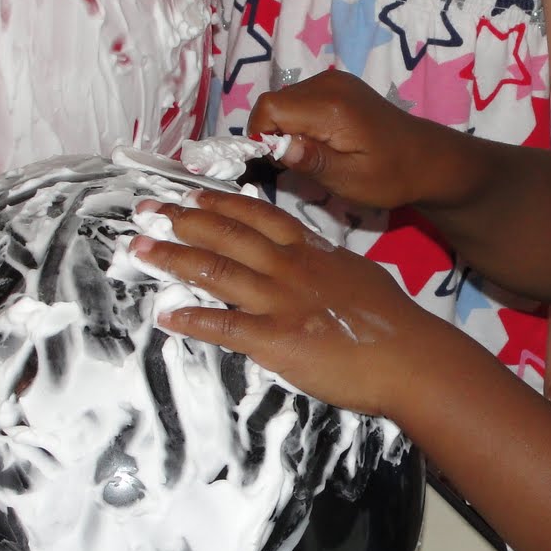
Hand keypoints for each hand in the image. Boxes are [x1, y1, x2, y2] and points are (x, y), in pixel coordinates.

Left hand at [131, 186, 444, 416]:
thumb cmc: (391, 320)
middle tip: (147, 210)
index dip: (220, 204)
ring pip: (217, 271)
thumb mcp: (358, 273)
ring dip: (174, 259)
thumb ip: (326, 261)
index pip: (258, 216)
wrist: (409, 356)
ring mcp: (280, 302)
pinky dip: (192, 320)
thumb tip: (309, 255)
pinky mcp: (275, 340)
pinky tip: (167, 316)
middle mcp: (290, 268)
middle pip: (227, 236)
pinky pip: (224, 326)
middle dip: (183, 221)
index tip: (190, 194)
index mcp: (311, 250)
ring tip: (141, 248)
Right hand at [249, 69, 449, 209]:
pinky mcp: (338, 85)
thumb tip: (275, 148)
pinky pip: (301, 99)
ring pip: (285, 100)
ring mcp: (334, 80)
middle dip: (274, 134)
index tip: (277, 164)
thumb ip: (312, 162)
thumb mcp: (350, 180)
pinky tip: (320, 142)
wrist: (427, 158)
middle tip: (299, 164)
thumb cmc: (391, 175)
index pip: (268, 108)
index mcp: (330, 106)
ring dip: (287, 128)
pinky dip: (300, 120)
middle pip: (274, 102)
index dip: (262, 137)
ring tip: (312, 155)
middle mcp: (329, 83)